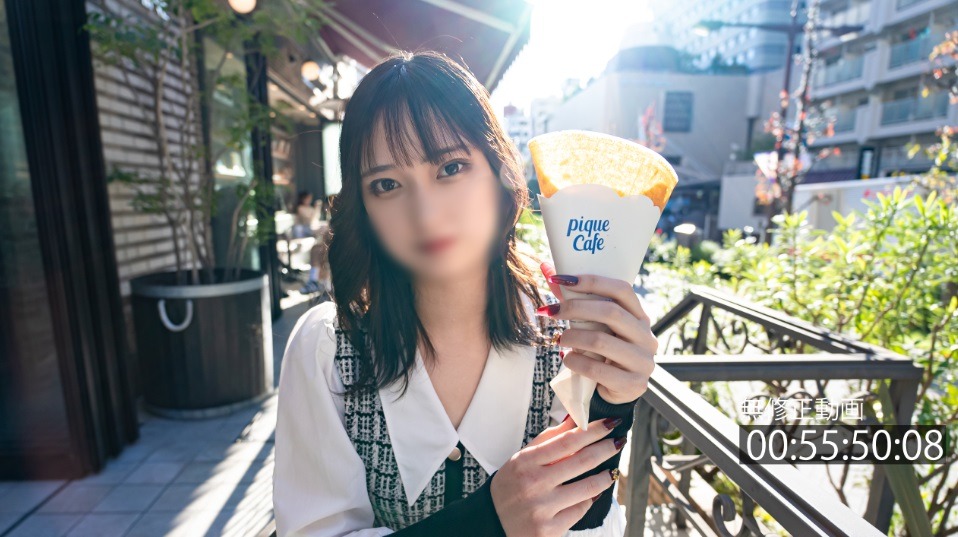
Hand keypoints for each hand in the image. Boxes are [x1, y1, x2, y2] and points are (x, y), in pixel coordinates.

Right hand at [490, 415, 625, 536]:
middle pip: (582, 461)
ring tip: (612, 470)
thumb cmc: (510, 486)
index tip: (609, 423)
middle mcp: (534, 484)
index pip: (567, 441)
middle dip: (606, 448)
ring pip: (587, 488)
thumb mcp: (521, 458)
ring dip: (605, 476)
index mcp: (526, 462)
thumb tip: (574, 419)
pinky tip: (592, 493)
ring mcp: (542, 508)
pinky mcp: (549, 529)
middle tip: (619, 441)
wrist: (492, 522)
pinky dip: (589, 499)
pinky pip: (580, 510)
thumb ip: (548, 438)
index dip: (593, 430)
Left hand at [540, 262, 656, 403]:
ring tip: (559, 339)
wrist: (614, 392)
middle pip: (610, 312)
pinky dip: (576, 362)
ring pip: (601, 340)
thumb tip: (547, 267)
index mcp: (639, 316)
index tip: (560, 279)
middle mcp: (646, 336)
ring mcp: (643, 361)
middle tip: (551, 312)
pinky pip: (598, 369)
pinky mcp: (633, 384)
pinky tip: (567, 359)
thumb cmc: (602, 352)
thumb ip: (574, 299)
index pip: (621, 289)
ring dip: (572, 337)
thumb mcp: (593, 326)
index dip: (591, 281)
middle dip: (575, 308)